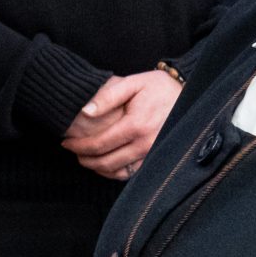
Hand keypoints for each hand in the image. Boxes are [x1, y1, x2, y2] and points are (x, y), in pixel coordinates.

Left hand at [61, 69, 181, 180]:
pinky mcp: (158, 159)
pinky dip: (114, 173)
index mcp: (136, 125)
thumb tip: (85, 111)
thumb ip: (108, 95)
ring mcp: (153, 154)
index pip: (99, 144)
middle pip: (106, 162)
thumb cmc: (158, 87)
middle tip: (73, 151)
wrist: (189, 95)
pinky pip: (132, 173)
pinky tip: (105, 164)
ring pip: (118, 172)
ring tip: (85, 158)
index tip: (66, 142)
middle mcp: (145, 144)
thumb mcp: (133, 83)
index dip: (79, 146)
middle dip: (85, 159)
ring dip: (97, 168)